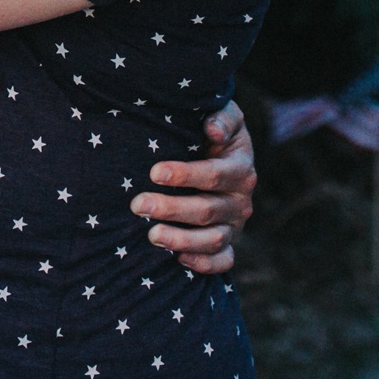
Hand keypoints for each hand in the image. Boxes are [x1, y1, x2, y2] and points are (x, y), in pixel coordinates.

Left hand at [129, 101, 256, 273]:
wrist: (218, 152)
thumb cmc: (210, 130)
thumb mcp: (224, 114)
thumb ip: (222, 116)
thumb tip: (213, 129)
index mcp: (239, 168)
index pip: (213, 174)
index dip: (185, 174)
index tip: (154, 172)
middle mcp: (240, 200)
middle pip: (207, 210)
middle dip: (171, 208)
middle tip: (138, 205)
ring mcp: (234, 225)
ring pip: (213, 239)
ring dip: (182, 239)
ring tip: (151, 236)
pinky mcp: (228, 244)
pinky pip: (223, 261)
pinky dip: (204, 264)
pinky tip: (178, 260)